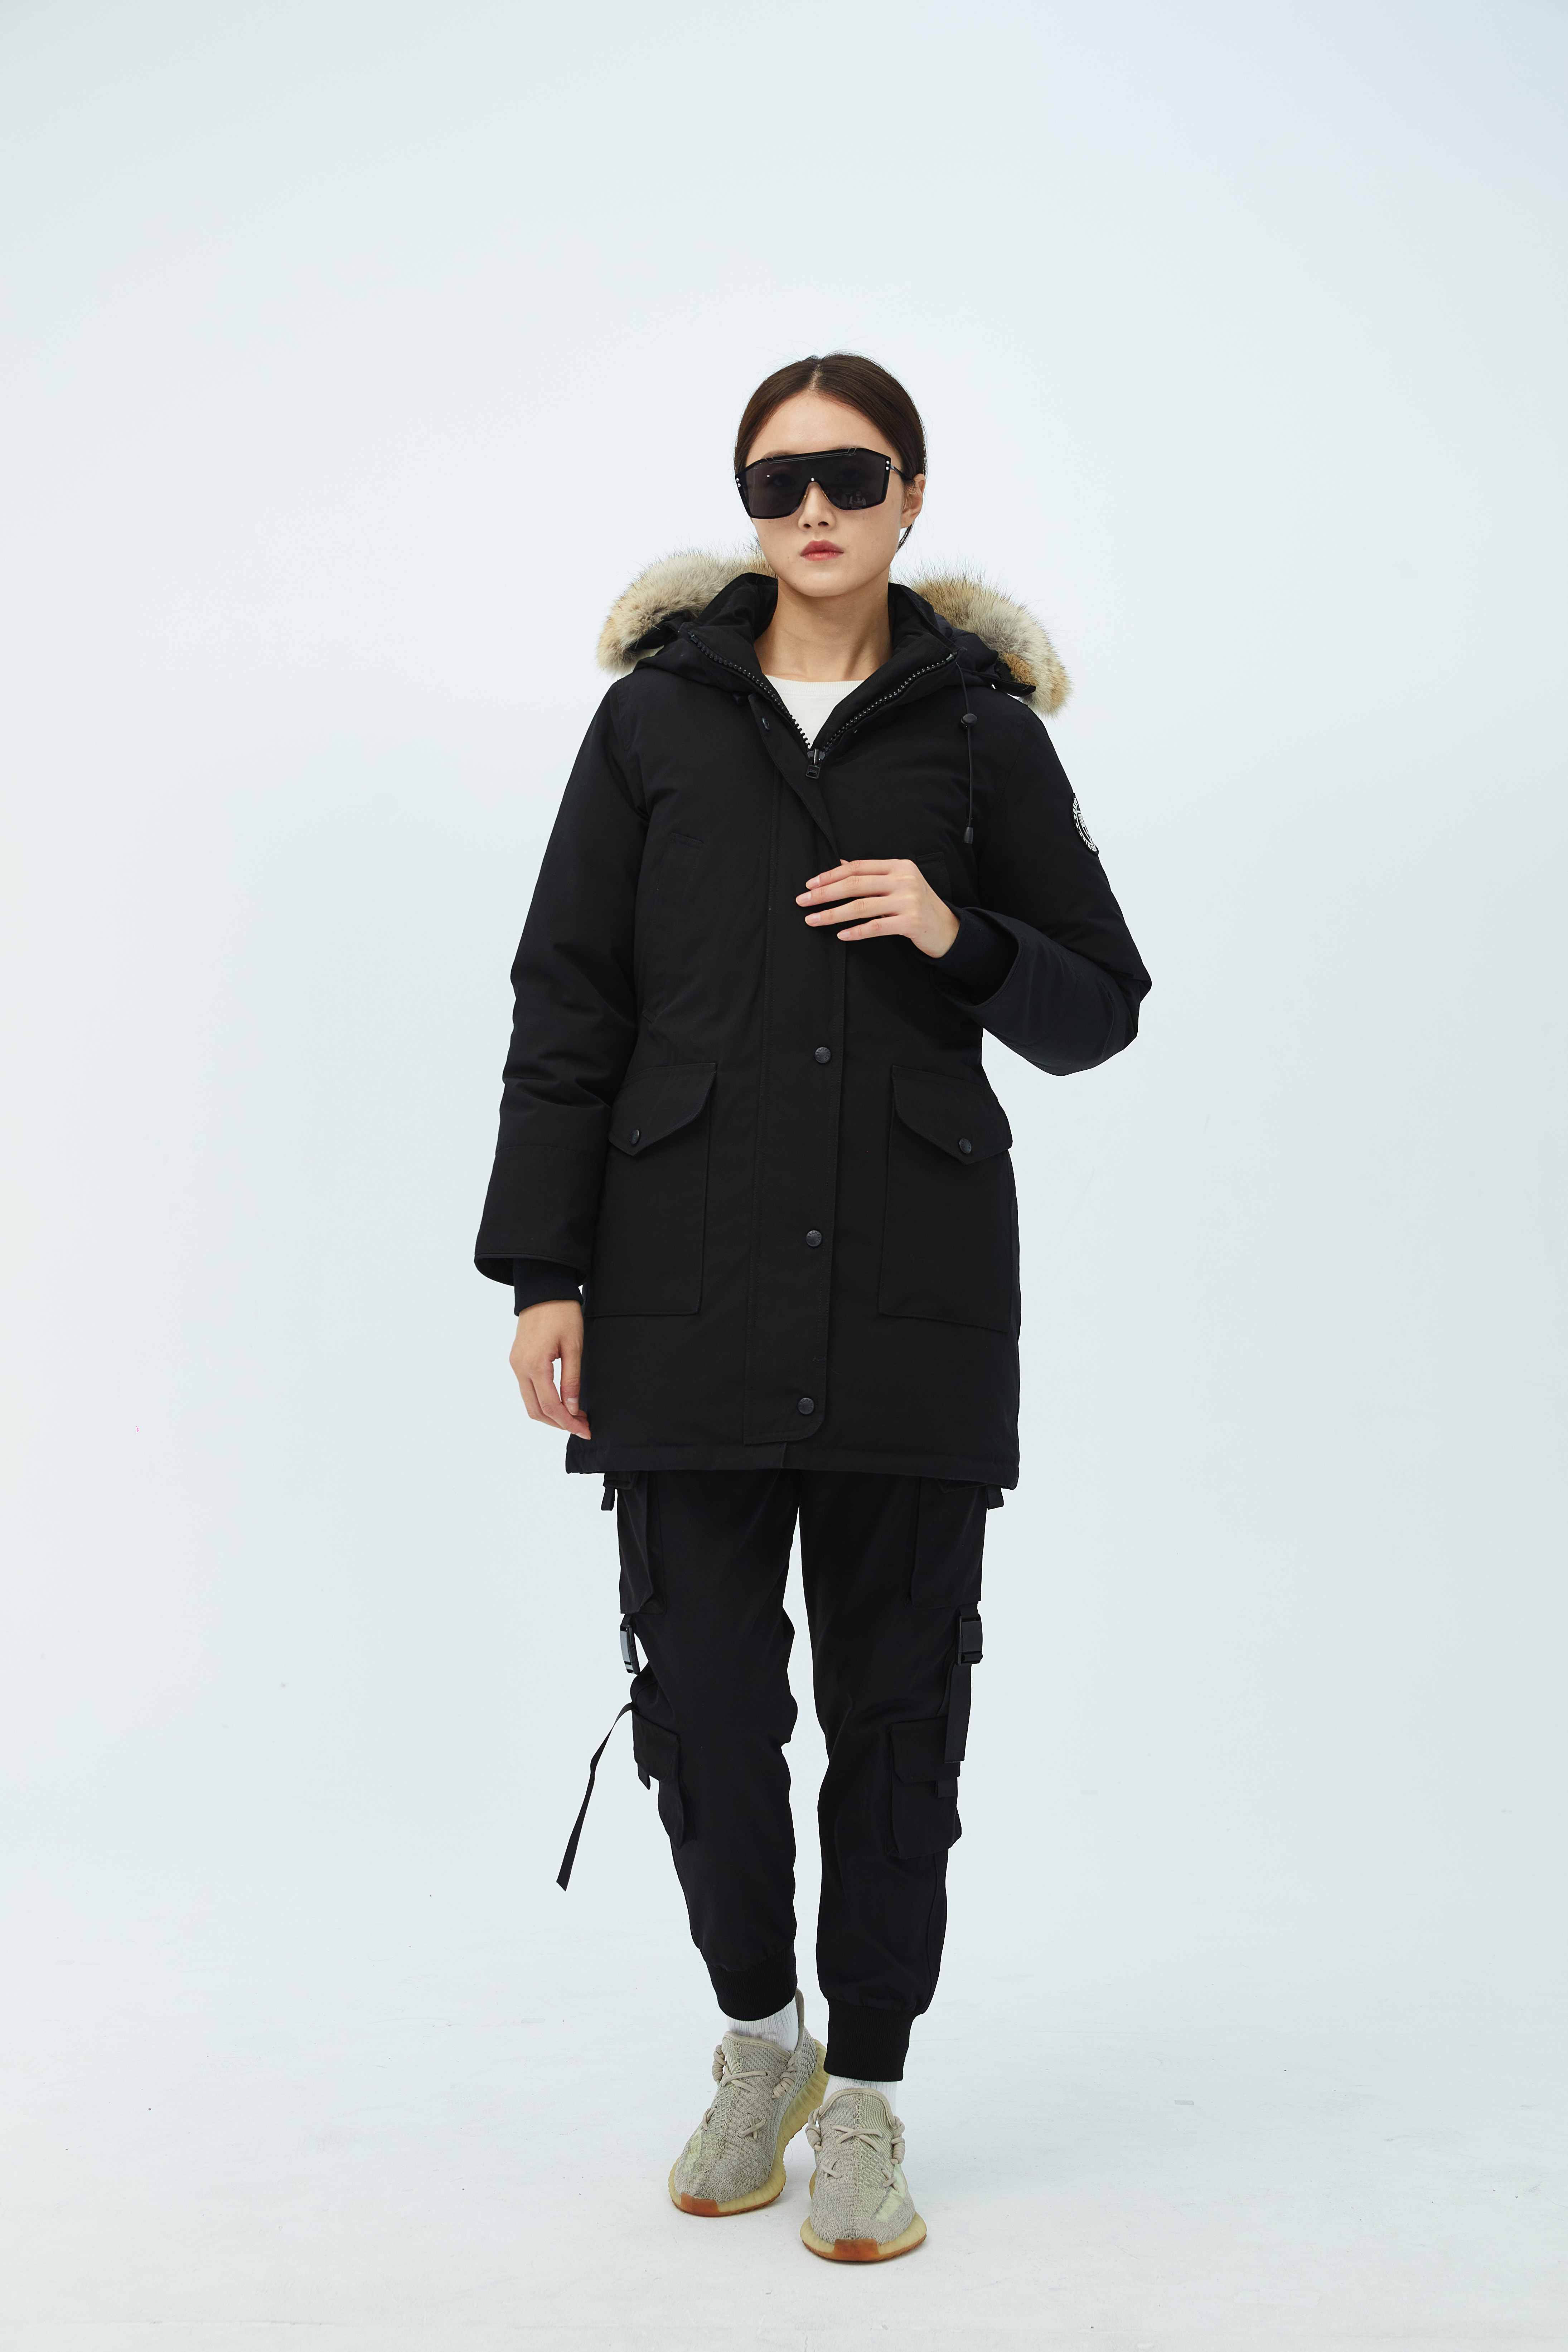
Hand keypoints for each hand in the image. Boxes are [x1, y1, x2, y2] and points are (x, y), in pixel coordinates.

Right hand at [510, 1298, 590, 1438]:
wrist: (544, 1289)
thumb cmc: (562, 1313)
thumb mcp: (574, 1346)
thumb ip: (572, 1380)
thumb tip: (572, 1409)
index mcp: (534, 1364)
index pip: (550, 1406)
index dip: (568, 1423)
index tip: (585, 1430)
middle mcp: (519, 1367)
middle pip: (536, 1411)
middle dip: (559, 1423)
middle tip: (582, 1426)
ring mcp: (515, 1364)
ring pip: (530, 1403)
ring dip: (551, 1414)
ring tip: (574, 1415)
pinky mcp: (516, 1360)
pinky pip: (527, 1390)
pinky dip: (543, 1401)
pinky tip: (561, 1401)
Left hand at [796, 858, 960, 958]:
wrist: (948, 928)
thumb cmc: (917, 906)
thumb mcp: (898, 884)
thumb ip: (871, 875)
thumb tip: (839, 865)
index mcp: (898, 866)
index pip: (857, 867)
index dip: (830, 875)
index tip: (810, 884)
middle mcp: (904, 879)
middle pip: (855, 884)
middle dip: (825, 893)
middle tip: (803, 901)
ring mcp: (908, 900)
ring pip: (861, 906)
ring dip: (833, 914)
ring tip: (813, 920)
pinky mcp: (911, 922)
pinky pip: (876, 926)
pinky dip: (856, 931)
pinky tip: (840, 935)